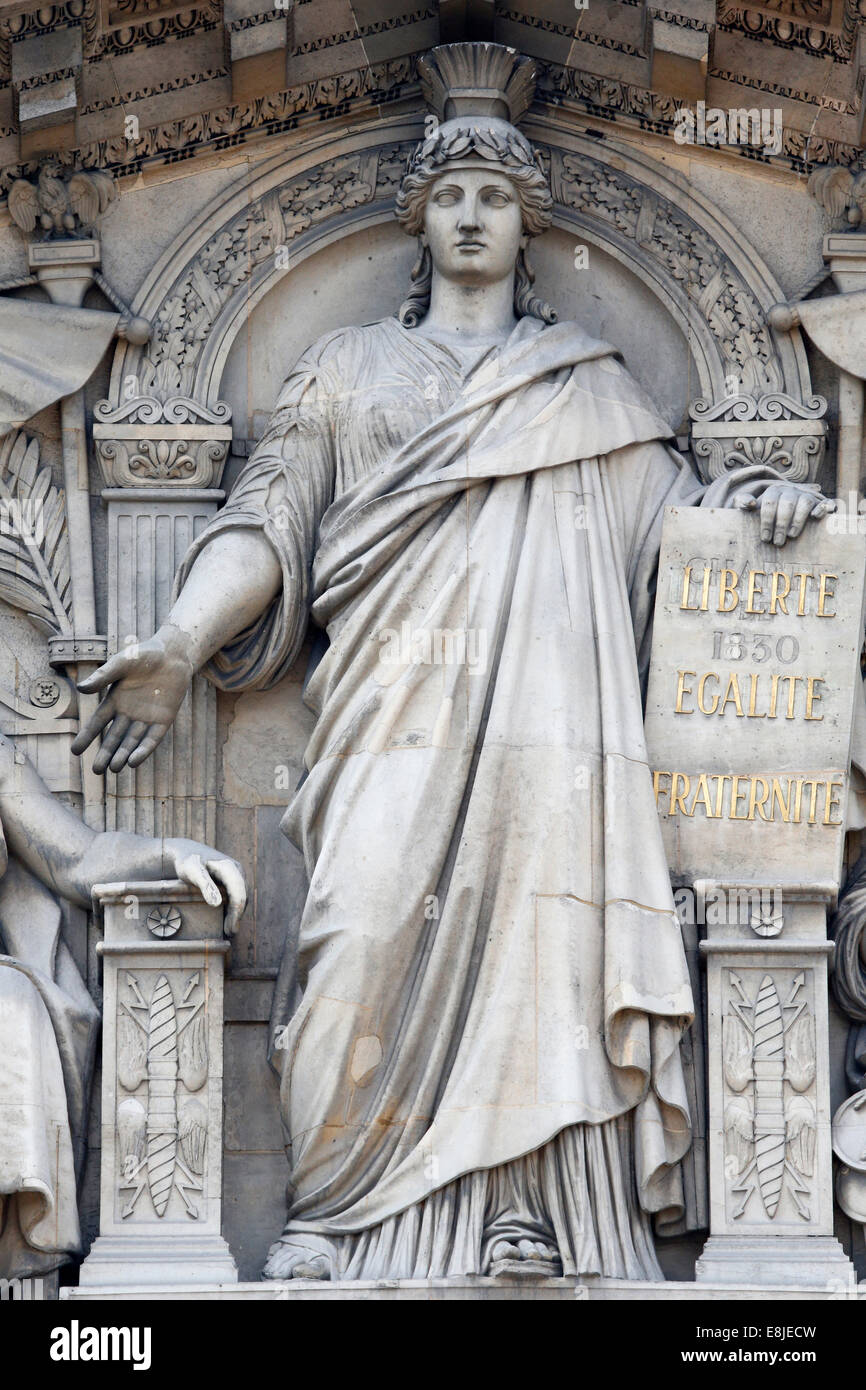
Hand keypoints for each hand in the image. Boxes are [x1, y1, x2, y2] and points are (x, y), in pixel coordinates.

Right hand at [71, 626, 194, 773]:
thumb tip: (80, 689)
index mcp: (115, 700)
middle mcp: (129, 713)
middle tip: (96, 770)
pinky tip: (133, 761)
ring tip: (114, 769)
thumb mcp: (120, 664)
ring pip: (132, 741)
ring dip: (123, 755)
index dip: (87, 737)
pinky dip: (143, 750)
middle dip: (105, 753)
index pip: (98, 723)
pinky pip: (152, 738)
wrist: (172, 654)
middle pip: (114, 737)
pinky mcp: (164, 720)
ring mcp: (146, 718)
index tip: (76, 751)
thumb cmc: (143, 656)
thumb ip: (102, 676)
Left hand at [166, 841, 246, 935]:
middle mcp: (236, 870)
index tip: (230, 929)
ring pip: (241, 896)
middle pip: (242, 896)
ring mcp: (236, 874)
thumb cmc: (188, 861)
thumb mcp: (192, 872)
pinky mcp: (231, 878)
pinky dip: (233, 907)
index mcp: (229, 867)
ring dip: (236, 912)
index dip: (236, 913)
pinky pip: (236, 894)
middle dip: (237, 915)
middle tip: (230, 932)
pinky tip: (226, 917)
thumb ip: (205, 886)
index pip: (238, 894)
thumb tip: (217, 904)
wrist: (186, 851)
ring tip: (229, 928)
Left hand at [731, 481, 835, 545]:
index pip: (769, 502)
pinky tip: (816, 517)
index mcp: (774, 491)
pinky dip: (823, 508)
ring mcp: (807, 495)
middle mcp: (791, 491)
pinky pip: (825, 502)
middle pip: (787, 503)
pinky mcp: (821, 503)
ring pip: (805, 502)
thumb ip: (743, 502)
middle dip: (781, 524)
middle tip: (777, 542)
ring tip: (791, 535)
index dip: (766, 520)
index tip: (765, 538)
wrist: (787, 509)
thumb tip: (748, 504)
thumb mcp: (752, 507)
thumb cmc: (767, 512)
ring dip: (798, 519)